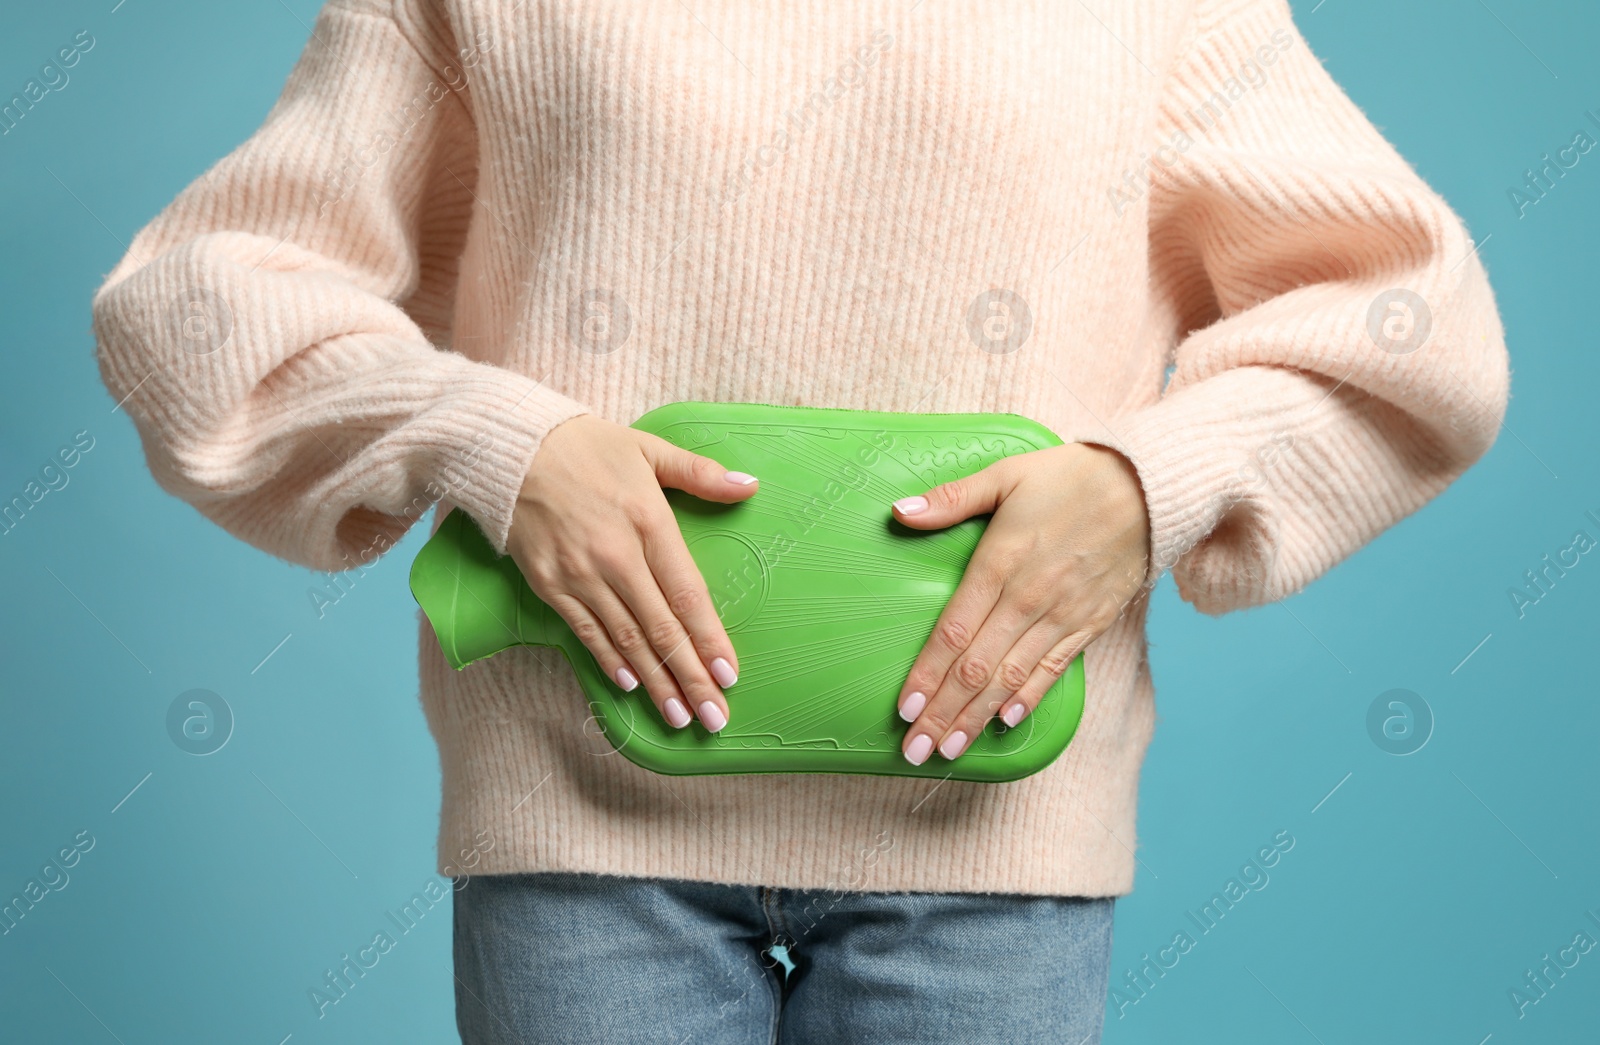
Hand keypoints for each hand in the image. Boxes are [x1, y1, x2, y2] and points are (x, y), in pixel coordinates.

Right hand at [507, 415, 759, 732]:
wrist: (509, 447)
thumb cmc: (587, 446)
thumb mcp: (649, 449)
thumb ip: (701, 474)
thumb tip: (749, 486)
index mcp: (649, 522)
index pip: (687, 594)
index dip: (709, 639)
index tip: (729, 675)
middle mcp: (616, 556)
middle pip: (661, 628)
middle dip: (690, 678)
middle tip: (713, 717)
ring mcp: (580, 574)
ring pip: (626, 639)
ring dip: (654, 681)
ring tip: (678, 715)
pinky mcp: (548, 584)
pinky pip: (585, 631)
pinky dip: (607, 660)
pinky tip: (629, 685)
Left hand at [890, 443, 1150, 763]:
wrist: (1150, 488)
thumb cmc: (1070, 477)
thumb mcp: (1006, 475)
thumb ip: (951, 499)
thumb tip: (899, 512)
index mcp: (999, 563)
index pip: (953, 632)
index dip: (927, 675)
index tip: (903, 710)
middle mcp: (1028, 598)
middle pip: (976, 668)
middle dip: (943, 714)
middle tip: (914, 751)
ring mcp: (1061, 616)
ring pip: (1010, 678)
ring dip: (977, 718)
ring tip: (949, 752)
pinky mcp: (1089, 624)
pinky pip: (1053, 670)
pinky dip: (1028, 698)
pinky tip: (1005, 722)